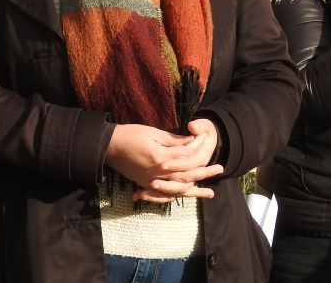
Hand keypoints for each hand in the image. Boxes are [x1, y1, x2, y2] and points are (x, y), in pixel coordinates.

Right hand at [105, 122, 223, 202]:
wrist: (109, 146)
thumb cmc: (131, 135)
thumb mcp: (154, 133)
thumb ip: (174, 141)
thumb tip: (191, 141)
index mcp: (162, 158)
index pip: (188, 156)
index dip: (199, 148)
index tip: (208, 141)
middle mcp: (159, 173)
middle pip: (187, 175)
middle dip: (205, 172)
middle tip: (220, 168)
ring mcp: (152, 181)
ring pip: (179, 189)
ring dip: (195, 190)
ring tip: (210, 192)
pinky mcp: (146, 184)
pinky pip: (165, 195)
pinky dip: (177, 197)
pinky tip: (185, 196)